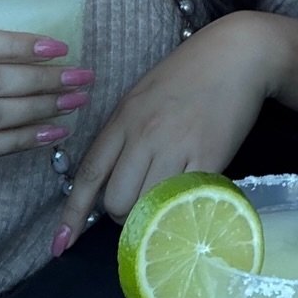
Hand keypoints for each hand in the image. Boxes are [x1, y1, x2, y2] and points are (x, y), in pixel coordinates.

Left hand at [51, 12, 277, 251]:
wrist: (237, 54)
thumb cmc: (189, 74)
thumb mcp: (143, 96)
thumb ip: (125, 134)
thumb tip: (111, 177)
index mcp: (124, 118)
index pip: (89, 175)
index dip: (72, 214)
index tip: (59, 243)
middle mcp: (145, 135)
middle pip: (117, 201)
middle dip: (124, 214)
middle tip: (141, 204)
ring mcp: (177, 147)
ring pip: (148, 207)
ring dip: (153, 217)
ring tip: (167, 203)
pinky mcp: (210, 158)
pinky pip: (185, 202)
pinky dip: (183, 210)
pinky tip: (190, 203)